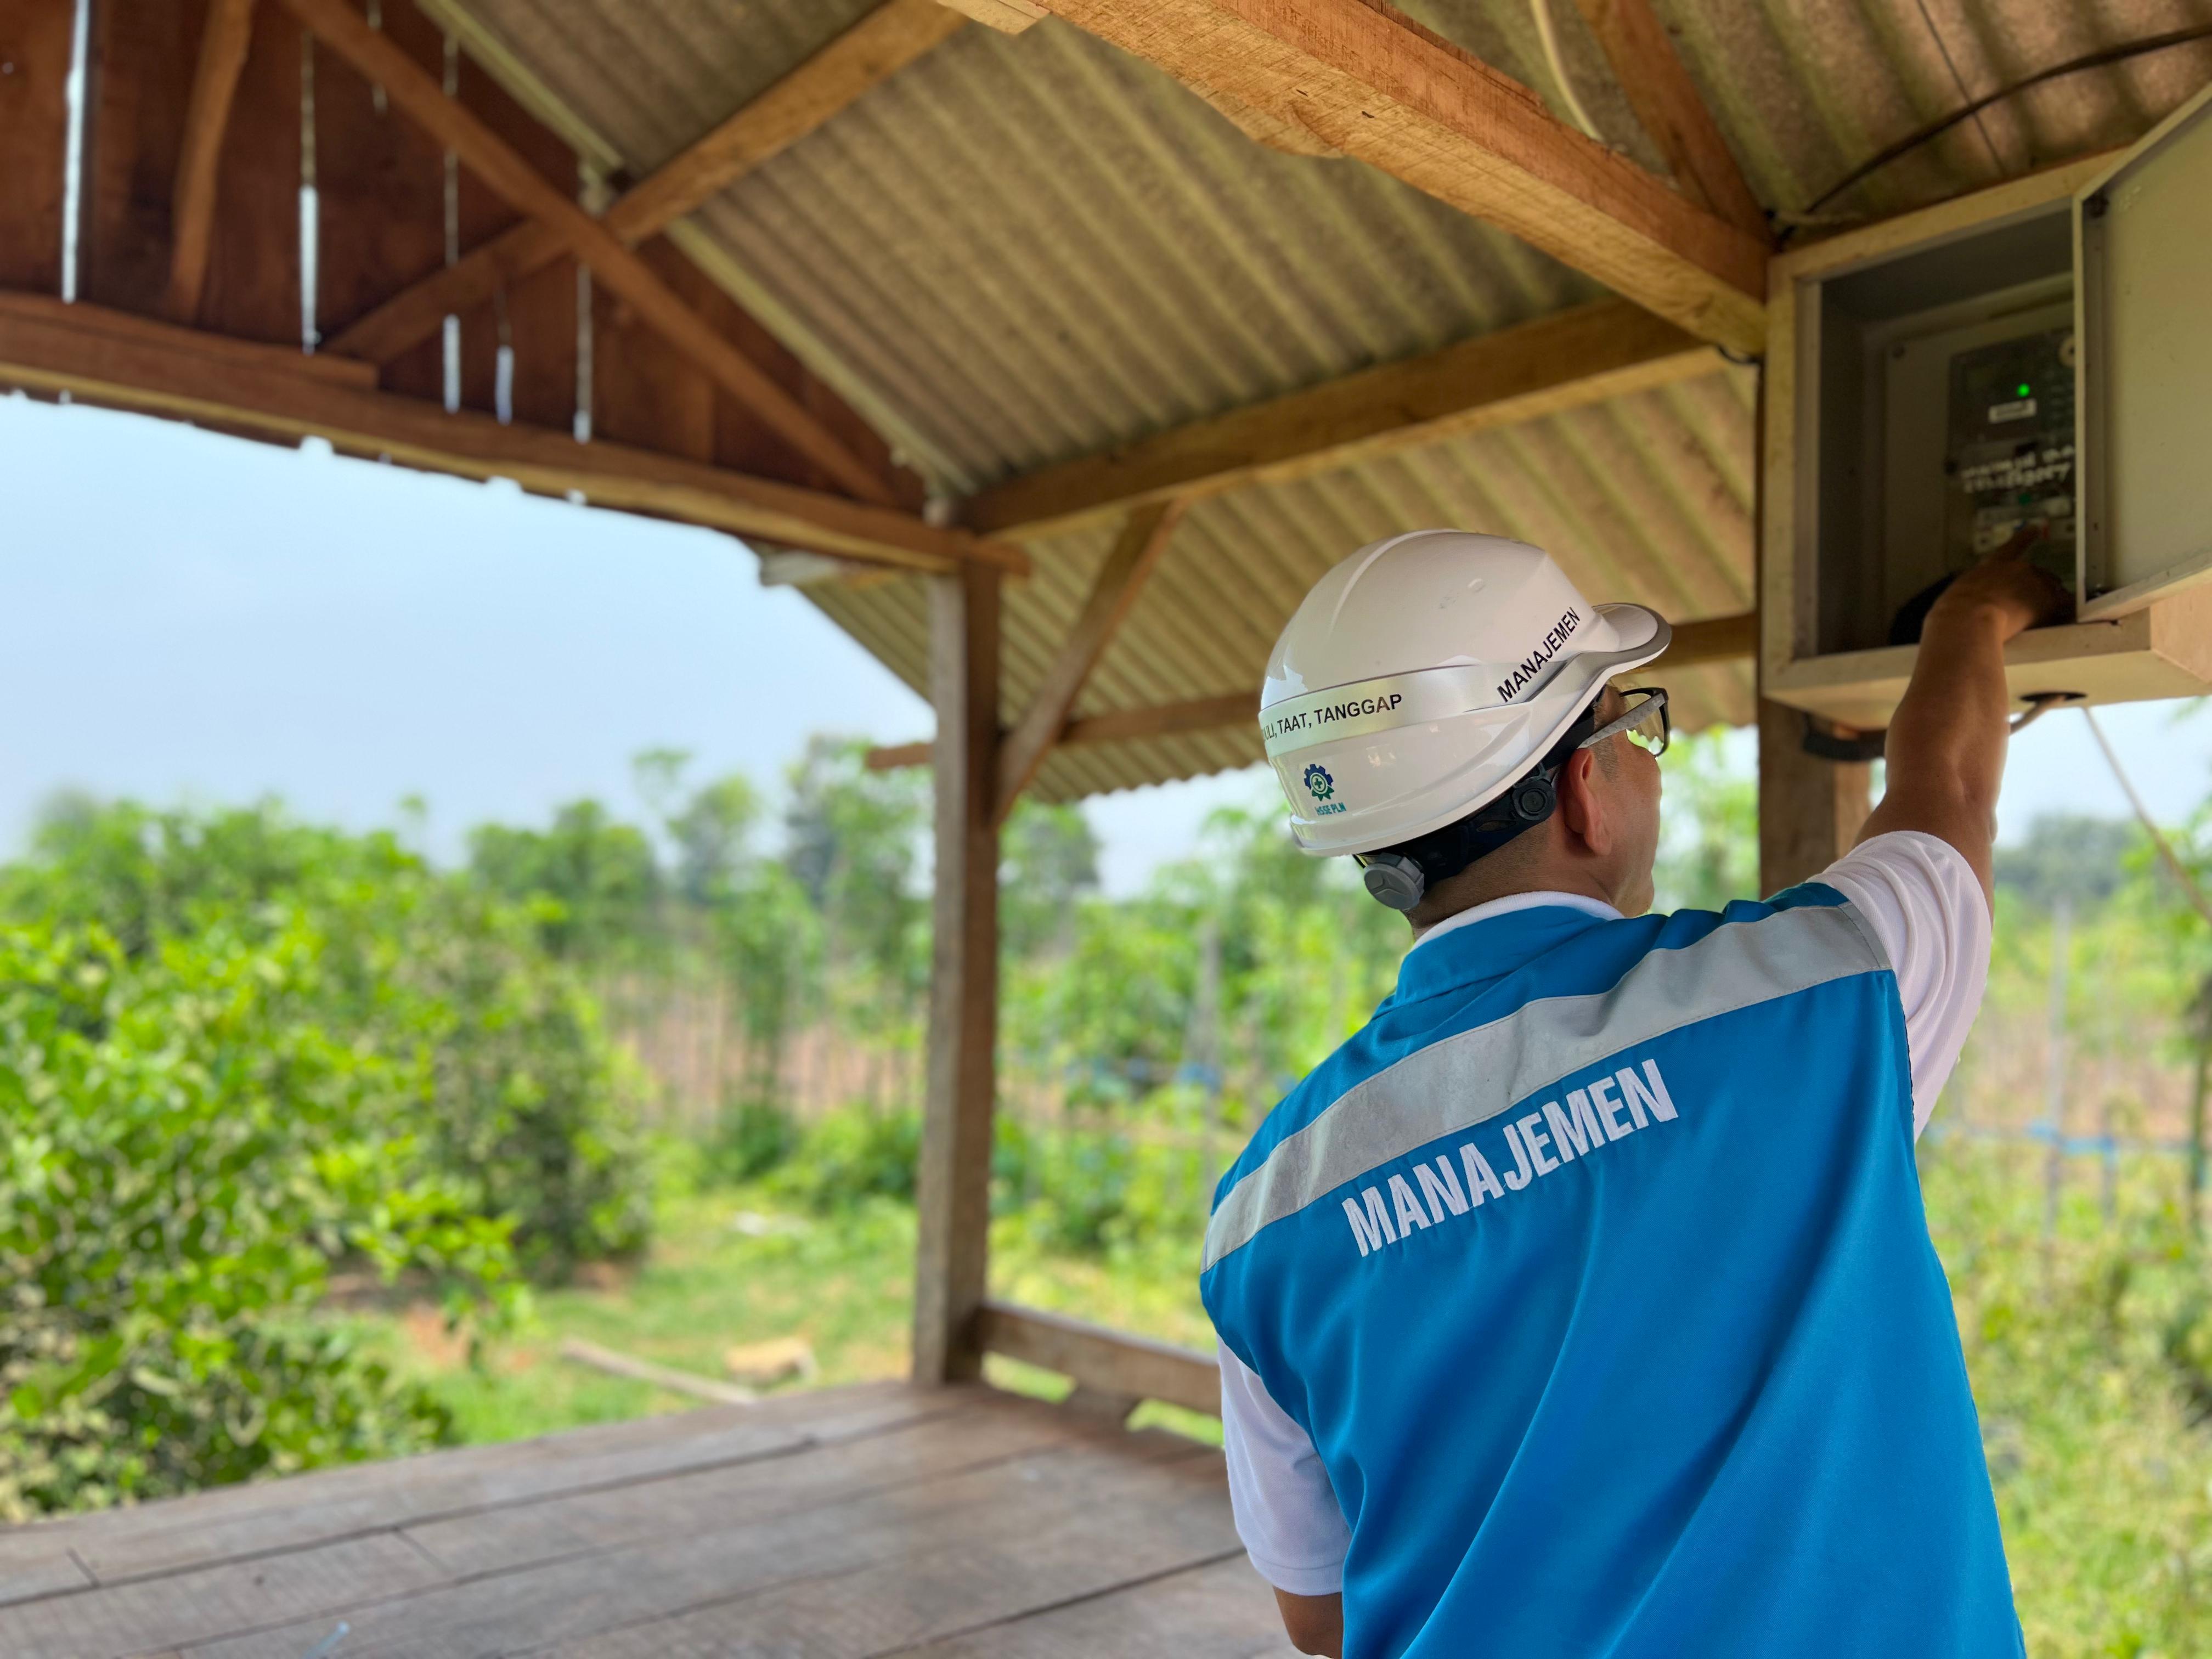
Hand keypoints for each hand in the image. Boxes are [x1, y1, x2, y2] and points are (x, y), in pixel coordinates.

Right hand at [1925, 528, 2071, 643]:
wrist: (1968, 619)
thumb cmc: (1954, 612)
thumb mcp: (1959, 596)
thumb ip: (1971, 595)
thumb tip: (1969, 606)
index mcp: (1993, 565)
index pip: (2012, 547)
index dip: (2024, 537)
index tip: (2035, 529)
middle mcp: (2017, 568)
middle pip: (2037, 574)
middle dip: (2036, 589)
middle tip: (2027, 608)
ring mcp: (2035, 582)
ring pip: (2052, 589)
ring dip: (2049, 601)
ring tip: (2041, 617)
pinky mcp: (2048, 599)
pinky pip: (2064, 604)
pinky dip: (2065, 611)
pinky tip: (2065, 617)